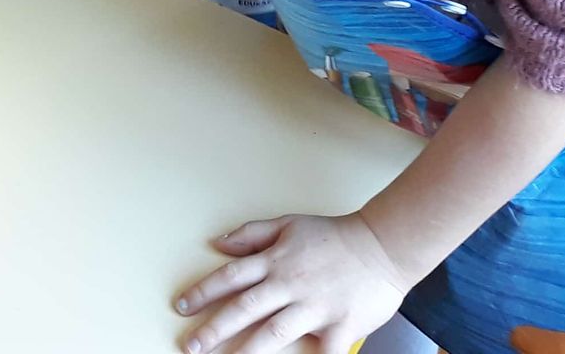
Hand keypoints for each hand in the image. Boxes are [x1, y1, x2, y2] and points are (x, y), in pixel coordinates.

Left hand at [174, 213, 408, 353]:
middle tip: (191, 345)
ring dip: (246, 351)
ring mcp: (314, 308)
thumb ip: (251, 234)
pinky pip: (323, 353)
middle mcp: (290, 285)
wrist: (382, 246)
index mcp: (275, 261)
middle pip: (244, 309)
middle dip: (213, 329)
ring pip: (273, 333)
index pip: (229, 277)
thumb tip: (218, 243)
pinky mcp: (340, 327)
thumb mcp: (288, 224)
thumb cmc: (334, 236)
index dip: (202, 292)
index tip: (181, 306)